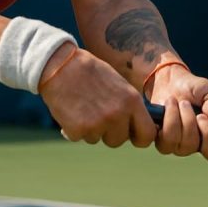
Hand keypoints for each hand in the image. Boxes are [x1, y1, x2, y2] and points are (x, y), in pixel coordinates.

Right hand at [39, 46, 155, 148]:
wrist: (60, 66)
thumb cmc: (90, 72)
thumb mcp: (119, 84)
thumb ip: (129, 105)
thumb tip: (138, 126)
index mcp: (132, 101)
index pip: (147, 134)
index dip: (140, 137)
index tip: (133, 135)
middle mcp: (118, 115)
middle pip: (119, 140)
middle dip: (110, 132)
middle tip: (98, 114)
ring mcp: (98, 124)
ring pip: (98, 139)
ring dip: (92, 129)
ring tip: (84, 107)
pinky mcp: (78, 130)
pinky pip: (80, 138)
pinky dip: (74, 129)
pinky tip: (71, 111)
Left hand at [148, 64, 207, 162]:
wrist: (171, 80)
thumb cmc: (195, 88)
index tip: (206, 120)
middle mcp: (191, 144)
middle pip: (193, 145)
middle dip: (190, 121)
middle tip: (186, 103)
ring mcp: (174, 143)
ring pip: (175, 142)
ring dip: (176, 119)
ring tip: (178, 102)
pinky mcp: (158, 137)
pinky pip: (162, 138)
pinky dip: (167, 118)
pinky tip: (169, 104)